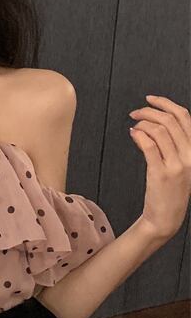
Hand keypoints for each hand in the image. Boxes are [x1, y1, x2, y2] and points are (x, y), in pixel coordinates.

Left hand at [129, 94, 190, 239]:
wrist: (166, 217)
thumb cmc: (171, 190)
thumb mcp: (180, 164)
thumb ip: (173, 143)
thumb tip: (154, 121)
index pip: (185, 117)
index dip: (166, 103)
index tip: (150, 99)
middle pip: (170, 120)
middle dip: (149, 111)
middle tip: (135, 113)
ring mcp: (177, 165)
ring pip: (159, 130)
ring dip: (142, 123)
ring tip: (133, 126)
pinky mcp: (161, 173)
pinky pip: (149, 145)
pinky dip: (138, 135)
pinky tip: (132, 134)